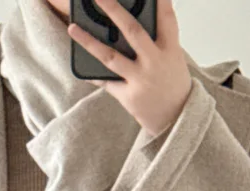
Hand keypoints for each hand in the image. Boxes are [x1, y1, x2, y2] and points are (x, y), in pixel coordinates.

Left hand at [67, 0, 191, 138]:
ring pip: (111, 57)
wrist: (176, 120)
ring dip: (89, 42)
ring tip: (72, 28)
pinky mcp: (129, 96)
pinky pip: (107, 82)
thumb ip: (159, 38)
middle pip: (132, 31)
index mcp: (170, 50)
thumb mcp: (173, 58)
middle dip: (114, 10)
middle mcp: (155, 62)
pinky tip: (79, 66)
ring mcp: (141, 80)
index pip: (166, 18)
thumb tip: (138, 19)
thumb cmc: (172, 84)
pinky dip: (93, 74)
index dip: (160, 1)